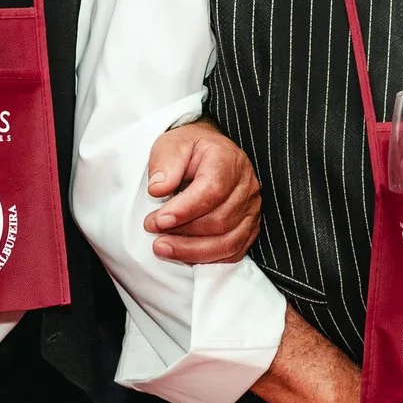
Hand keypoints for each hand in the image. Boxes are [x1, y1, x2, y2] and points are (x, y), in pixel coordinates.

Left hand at [144, 120, 260, 264]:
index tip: (158, 220)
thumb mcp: (172, 144)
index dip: (185, 210)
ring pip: (228, 241)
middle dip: (183, 231)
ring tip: (162, 247)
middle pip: (220, 220)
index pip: (212, 190)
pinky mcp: (249, 227)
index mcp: (228, 160)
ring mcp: (251, 209)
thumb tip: (158, 190)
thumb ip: (165, 163)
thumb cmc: (189, 150)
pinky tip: (183, 254)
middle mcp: (246, 186)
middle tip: (152, 229)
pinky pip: (233, 252)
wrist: (208, 152)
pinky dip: (207, 258)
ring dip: (192, 250)